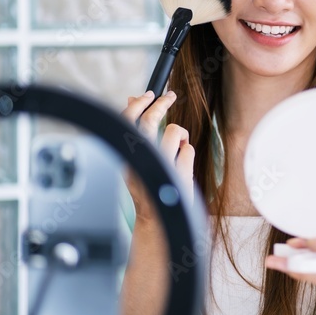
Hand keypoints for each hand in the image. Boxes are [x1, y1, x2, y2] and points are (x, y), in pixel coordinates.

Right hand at [120, 90, 194, 220]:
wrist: (156, 220)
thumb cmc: (149, 186)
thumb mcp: (139, 157)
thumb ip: (137, 131)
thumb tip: (132, 99)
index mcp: (129, 157)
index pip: (127, 122)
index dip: (138, 104)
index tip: (148, 94)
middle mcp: (142, 161)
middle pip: (151, 121)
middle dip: (161, 104)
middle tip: (171, 96)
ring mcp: (161, 167)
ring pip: (174, 131)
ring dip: (179, 135)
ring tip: (178, 148)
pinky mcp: (179, 174)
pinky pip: (188, 149)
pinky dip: (187, 153)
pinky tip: (182, 166)